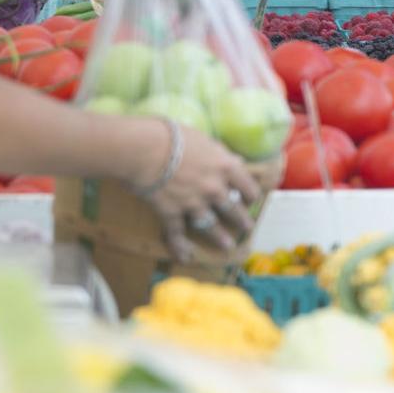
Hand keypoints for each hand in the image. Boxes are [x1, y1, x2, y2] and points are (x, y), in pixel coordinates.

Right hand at [147, 126, 260, 261]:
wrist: (142, 150)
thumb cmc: (171, 135)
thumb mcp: (201, 138)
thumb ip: (219, 152)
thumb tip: (236, 159)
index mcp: (224, 167)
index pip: (247, 185)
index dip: (250, 194)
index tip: (250, 199)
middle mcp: (214, 189)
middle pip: (233, 209)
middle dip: (241, 220)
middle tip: (247, 227)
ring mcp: (193, 204)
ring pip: (211, 226)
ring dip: (220, 238)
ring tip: (227, 246)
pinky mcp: (172, 214)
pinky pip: (177, 235)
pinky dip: (180, 248)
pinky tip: (184, 257)